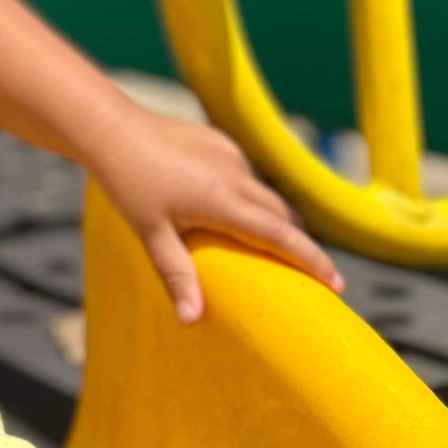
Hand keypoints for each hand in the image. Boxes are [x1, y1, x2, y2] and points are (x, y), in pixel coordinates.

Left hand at [89, 107, 344, 322]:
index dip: (312, 260)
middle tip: (313, 274)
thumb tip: (191, 319)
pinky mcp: (218, 140)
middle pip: (281, 214)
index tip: (337, 284)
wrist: (111, 128)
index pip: (281, 235)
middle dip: (299, 243)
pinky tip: (238, 209)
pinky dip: (251, 195)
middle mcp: (234, 173)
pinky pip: (245, 172)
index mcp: (222, 200)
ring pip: (265, 192)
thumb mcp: (151, 234)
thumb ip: (176, 275)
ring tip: (278, 247)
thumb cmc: (128, 182)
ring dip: (275, 218)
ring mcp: (227, 153)